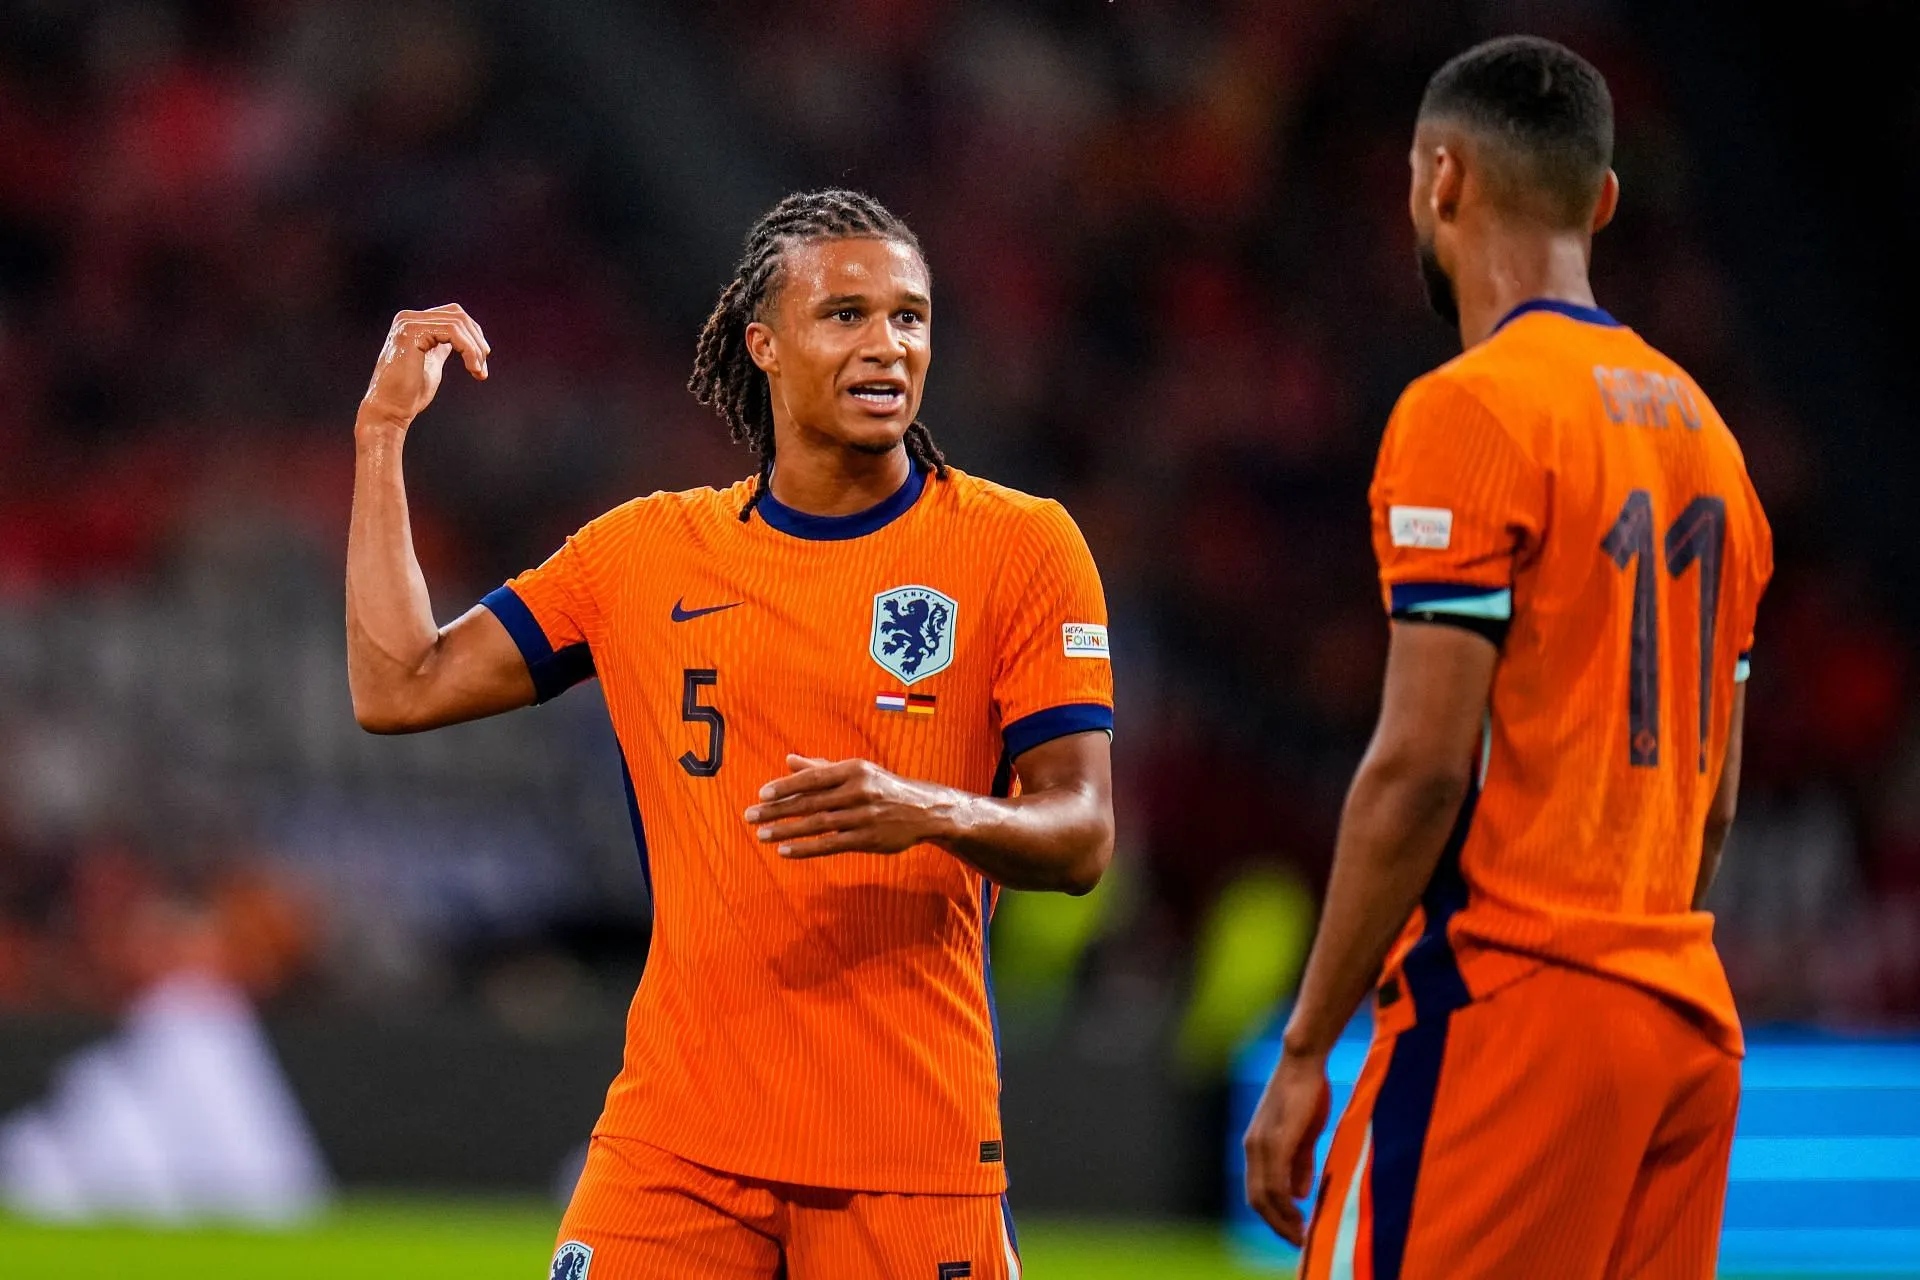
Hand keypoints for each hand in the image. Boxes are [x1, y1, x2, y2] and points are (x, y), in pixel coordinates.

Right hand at [358, 304, 490, 429]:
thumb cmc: (409, 394)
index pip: (453, 315)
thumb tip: (460, 341)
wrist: (390, 410)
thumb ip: (441, 348)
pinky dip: (468, 350)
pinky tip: (472, 368)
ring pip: (457, 323)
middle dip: (477, 341)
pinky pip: (452, 332)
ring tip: (479, 371)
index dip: (473, 335)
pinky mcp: (412, 332)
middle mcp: (408, 318)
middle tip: (482, 368)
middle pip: (457, 315)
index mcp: (413, 324)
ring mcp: (408, 323)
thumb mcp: (431, 363)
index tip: (482, 360)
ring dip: (475, 349)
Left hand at [745, 754, 960, 858]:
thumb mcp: (857, 771)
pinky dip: (806, 848)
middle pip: (810, 802)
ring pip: (817, 825)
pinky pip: (830, 845)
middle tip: (750, 816)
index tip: (761, 794)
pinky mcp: (867, 839)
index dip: (785, 787)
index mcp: (853, 770)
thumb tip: (788, 760)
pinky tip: (785, 851)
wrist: (924, 811)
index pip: (812, 779)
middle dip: (777, 810)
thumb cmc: (883, 787)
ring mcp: (863, 817)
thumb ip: (821, 767)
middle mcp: (858, 792)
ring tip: (761, 834)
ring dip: (786, 830)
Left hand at [1243, 1048, 1331, 1245]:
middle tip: (1297, 1242)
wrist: (1303, 1062)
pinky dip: (1286, 1203)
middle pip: (1257, 1200)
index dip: (1273, 1217)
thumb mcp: (1303, 1135)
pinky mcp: (1276, 1139)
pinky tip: (1300, 1214)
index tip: (1293, 1232)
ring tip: (1300, 1234)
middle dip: (1276, 1225)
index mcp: (1256, 1146)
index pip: (1257, 1192)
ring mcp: (1262, 1143)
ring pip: (1265, 1195)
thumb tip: (1299, 1194)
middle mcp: (1253, 1147)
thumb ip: (1299, 1164)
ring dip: (1283, 1219)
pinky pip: (1276, 1180)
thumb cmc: (1306, 1094)